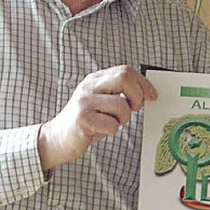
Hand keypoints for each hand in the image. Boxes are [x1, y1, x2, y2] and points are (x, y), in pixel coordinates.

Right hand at [38, 65, 156, 169]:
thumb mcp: (102, 101)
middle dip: (137, 95)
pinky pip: (112, 124)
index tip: (152, 96)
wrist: (57, 138)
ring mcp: (85, 101)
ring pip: (121, 105)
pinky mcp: (82, 119)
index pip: (126, 71)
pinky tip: (101, 130)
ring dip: (123, 118)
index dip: (143, 83)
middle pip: (124, 77)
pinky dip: (112, 130)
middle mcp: (89, 86)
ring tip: (112, 122)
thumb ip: (119, 93)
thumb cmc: (85, 121)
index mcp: (96, 79)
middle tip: (134, 108)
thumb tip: (146, 93)